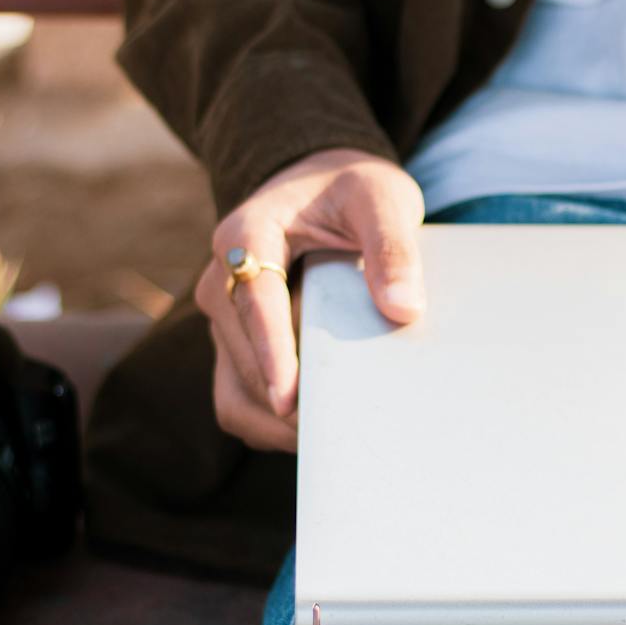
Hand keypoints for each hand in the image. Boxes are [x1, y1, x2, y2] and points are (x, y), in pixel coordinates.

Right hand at [194, 148, 425, 450]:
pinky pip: (237, 398)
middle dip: (282, 397)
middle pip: (240, 354)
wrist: (323, 186)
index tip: (289, 397)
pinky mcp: (236, 345)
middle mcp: (223, 278)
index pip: (253, 300)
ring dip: (272, 422)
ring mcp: (226, 317)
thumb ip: (393, 247)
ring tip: (329, 438)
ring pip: (232, 389)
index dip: (270, 352)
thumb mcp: (381, 199)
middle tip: (342, 430)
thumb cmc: (351, 189)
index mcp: (247, 233)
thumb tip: (402, 309)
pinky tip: (313, 431)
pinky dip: (268, 423)